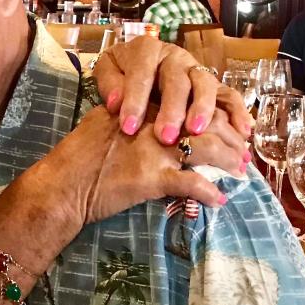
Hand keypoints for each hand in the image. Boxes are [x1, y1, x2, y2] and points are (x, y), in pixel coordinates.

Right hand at [36, 107, 241, 227]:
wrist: (60, 186)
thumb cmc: (74, 159)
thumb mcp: (100, 125)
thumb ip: (125, 117)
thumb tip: (142, 118)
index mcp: (140, 108)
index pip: (187, 103)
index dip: (212, 115)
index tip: (226, 126)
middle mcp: (151, 124)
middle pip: (203, 123)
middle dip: (230, 138)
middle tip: (243, 152)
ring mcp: (153, 151)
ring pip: (205, 150)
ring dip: (228, 162)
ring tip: (241, 173)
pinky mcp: (152, 179)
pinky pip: (191, 184)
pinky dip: (208, 193)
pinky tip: (219, 201)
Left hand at [91, 37, 252, 143]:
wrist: (136, 63)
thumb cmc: (120, 71)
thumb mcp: (107, 70)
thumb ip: (109, 84)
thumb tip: (116, 104)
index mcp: (147, 50)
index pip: (142, 74)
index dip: (135, 101)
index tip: (128, 127)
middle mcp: (175, 57)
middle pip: (178, 81)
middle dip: (171, 110)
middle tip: (165, 136)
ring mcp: (196, 70)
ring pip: (205, 85)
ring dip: (202, 109)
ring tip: (196, 131)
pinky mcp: (212, 85)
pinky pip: (229, 95)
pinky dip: (239, 111)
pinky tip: (243, 130)